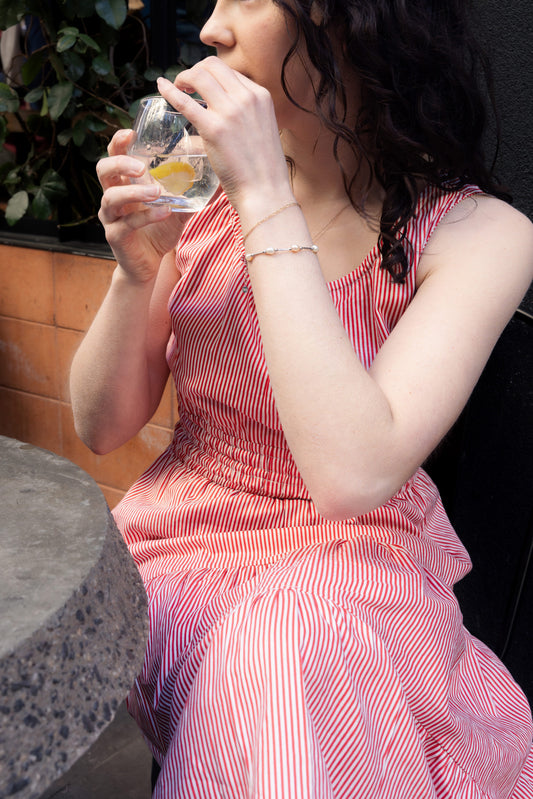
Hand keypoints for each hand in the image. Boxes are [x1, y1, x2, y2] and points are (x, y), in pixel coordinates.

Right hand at [97, 129, 187, 282]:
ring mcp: (111, 217)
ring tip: (156, 192)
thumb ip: (191, 195)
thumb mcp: (177, 210)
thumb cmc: (159, 231)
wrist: (149, 265)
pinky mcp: (116, 236)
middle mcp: (113, 196)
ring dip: (134, 192)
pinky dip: (146, 216)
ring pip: (111, 197)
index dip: (119, 142)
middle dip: (120, 163)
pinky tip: (164, 212)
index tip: (132, 133)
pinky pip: (127, 223)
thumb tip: (219, 181)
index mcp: (124, 183)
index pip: (114, 155)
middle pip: (103, 169)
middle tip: (142, 166)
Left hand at [157, 58, 292, 212]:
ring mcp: (230, 112)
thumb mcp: (264, 131)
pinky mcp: (214, 129)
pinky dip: (170, 91)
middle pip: (213, 66)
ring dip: (183, 77)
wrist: (267, 193)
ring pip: (199, 75)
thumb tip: (227, 118)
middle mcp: (247, 98)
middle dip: (195, 70)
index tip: (201, 86)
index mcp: (261, 96)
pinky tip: (162, 87)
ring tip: (177, 88)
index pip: (230, 71)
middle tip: (185, 85)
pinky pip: (185, 102)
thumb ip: (248, 117)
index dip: (211, 75)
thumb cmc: (265, 171)